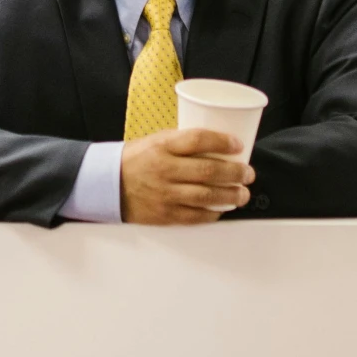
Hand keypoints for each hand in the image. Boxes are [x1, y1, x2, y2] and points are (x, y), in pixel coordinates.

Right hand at [121, 128, 253, 224]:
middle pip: (208, 171)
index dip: (222, 142)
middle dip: (235, 173)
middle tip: (248, 174)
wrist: (108, 184)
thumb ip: (183, 142)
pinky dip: (212, 213)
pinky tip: (222, 209)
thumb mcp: (157, 141)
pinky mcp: (165, 214)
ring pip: (206, 196)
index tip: (238, 145)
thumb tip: (218, 145)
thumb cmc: (136, 159)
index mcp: (163, 146)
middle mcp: (165, 170)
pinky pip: (195, 216)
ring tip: (242, 194)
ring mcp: (165, 194)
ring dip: (230, 196)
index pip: (198, 140)